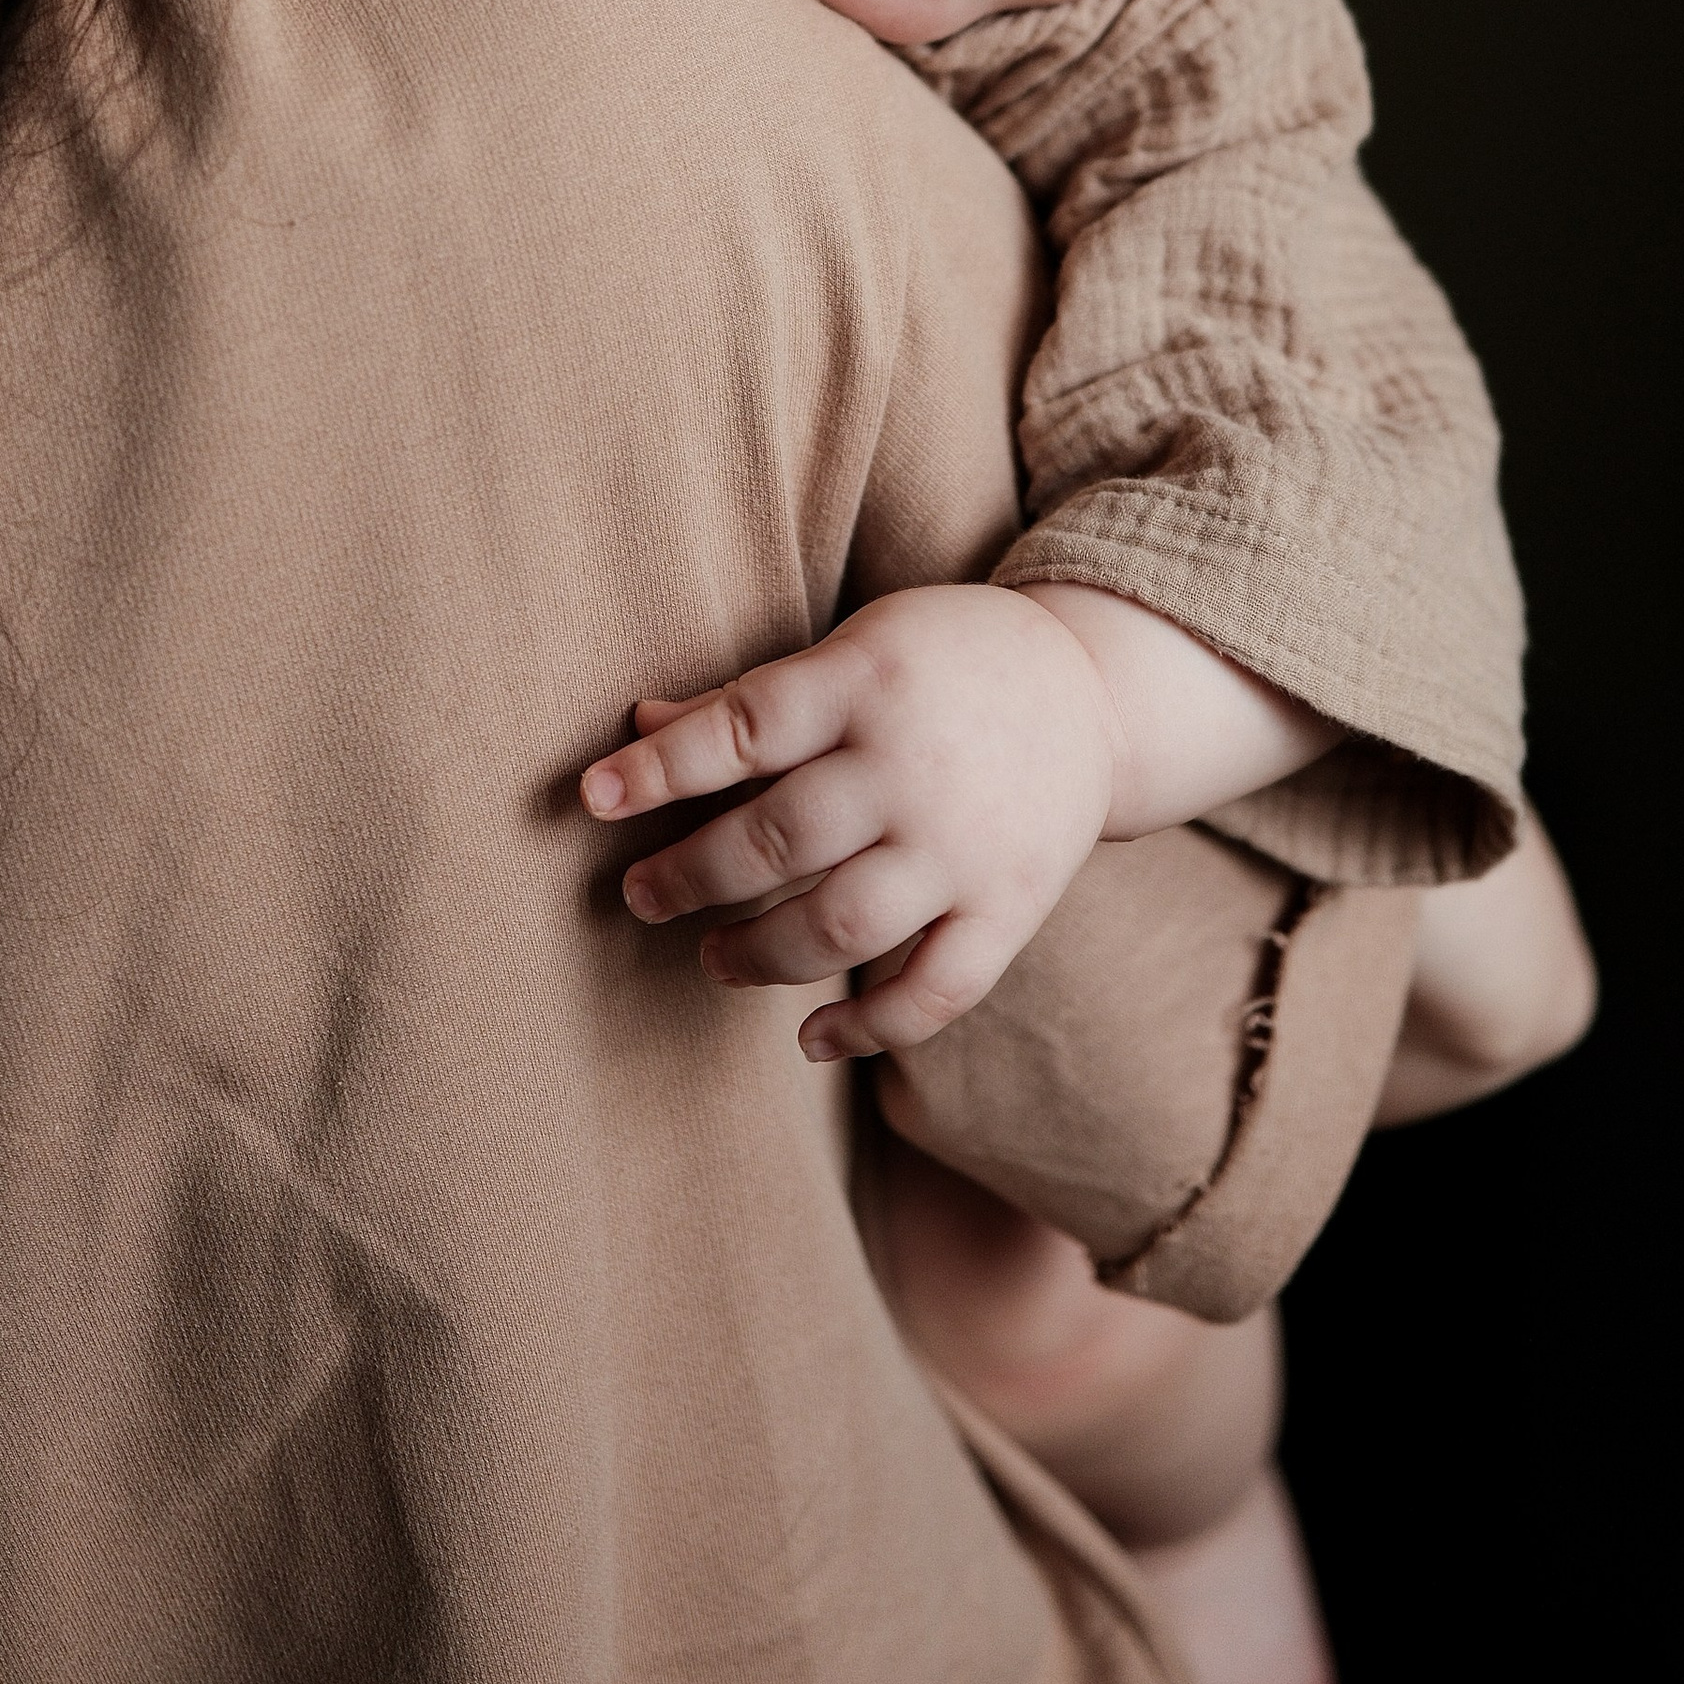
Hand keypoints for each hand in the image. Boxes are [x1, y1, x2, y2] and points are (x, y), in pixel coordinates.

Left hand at [578, 583, 1125, 1059]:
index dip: (661, 769)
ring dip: (758, 955)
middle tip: (641, 896)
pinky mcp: (1010, 911)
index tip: (591, 798)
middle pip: (781, 838)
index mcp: (869, 682)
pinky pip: (934, 992)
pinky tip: (808, 1035)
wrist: (1093, 692)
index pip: (745, 729)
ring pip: (843, 926)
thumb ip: (754, 699)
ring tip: (712, 957)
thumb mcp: (855, 648)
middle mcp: (916, 767)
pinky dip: (867, 1027)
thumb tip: (638, 726)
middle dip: (692, 877)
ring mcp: (966, 847)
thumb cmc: (942, 662)